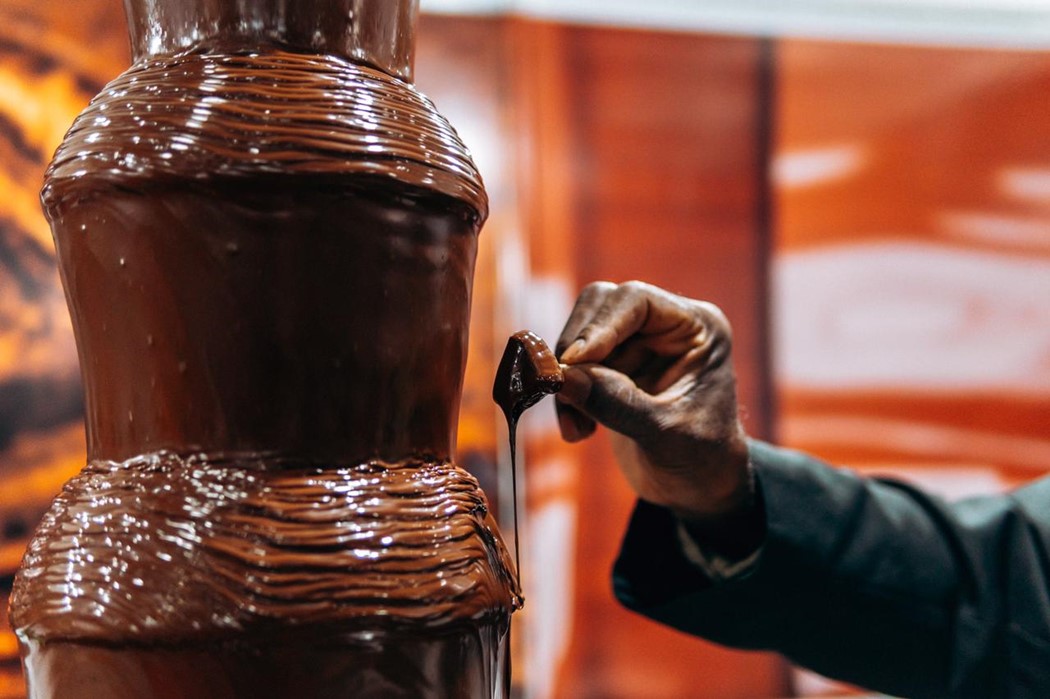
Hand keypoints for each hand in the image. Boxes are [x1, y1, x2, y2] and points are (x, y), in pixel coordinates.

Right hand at [556, 281, 752, 521]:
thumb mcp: (666, 434)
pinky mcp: (612, 368)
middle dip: (576, 351)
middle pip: (601, 307)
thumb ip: (618, 403)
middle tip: (564, 392)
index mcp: (697, 328)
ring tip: (576, 427)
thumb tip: (564, 378)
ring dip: (567, 378)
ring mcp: (636, 345)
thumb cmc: (701, 460)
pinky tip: (579, 432)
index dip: (600, 326)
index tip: (572, 362)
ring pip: (578, 336)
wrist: (699, 489)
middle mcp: (665, 326)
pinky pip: (572, 367)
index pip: (637, 301)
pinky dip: (566, 396)